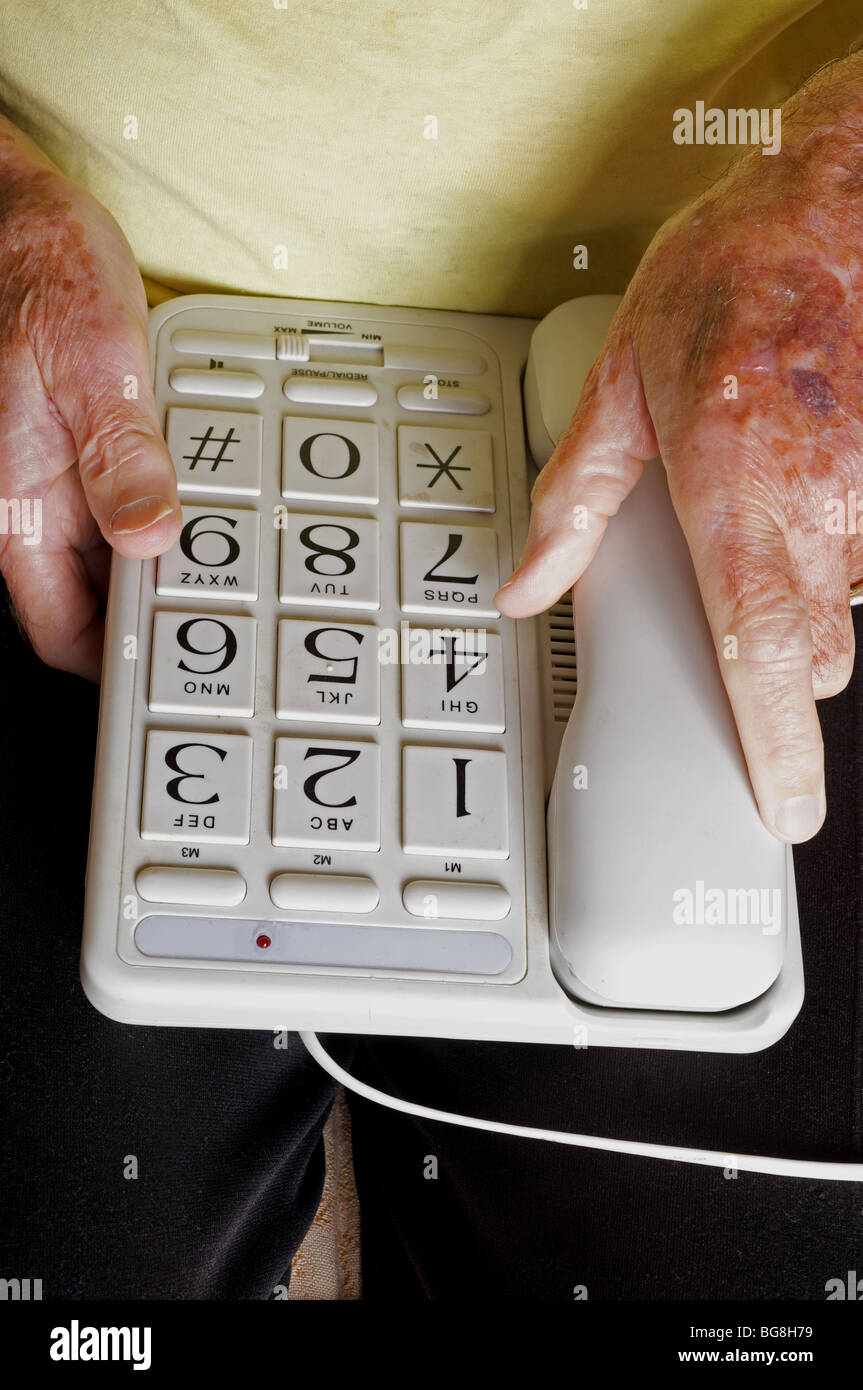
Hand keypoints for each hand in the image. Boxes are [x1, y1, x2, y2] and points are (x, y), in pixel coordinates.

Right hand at [0, 119, 179, 679]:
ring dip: (163, 570)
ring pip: (110, 562)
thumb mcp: (93, 361)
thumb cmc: (42, 270)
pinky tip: (211, 512)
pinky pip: (122, 510)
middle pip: (90, 603)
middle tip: (224, 626)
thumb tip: (147, 534)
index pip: (56, 627)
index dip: (110, 663)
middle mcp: (33, 503)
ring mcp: (57, 481)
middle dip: (149, 618)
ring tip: (232, 577)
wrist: (22, 213)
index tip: (170, 672)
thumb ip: (120, 454)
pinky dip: (164, 520)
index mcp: (19, 500)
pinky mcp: (82, 452)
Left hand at [497, 56, 862, 843]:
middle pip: (813, 654)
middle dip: (774, 670)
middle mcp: (814, 500)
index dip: (776, 747)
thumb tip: (524, 586)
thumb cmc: (730, 271)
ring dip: (798, 599)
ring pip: (843, 606)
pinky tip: (793, 483)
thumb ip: (573, 500)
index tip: (784, 811)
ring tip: (756, 520)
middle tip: (731, 615)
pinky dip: (827, 548)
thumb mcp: (620, 380)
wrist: (836, 193)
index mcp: (731, 488)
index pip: (763, 654)